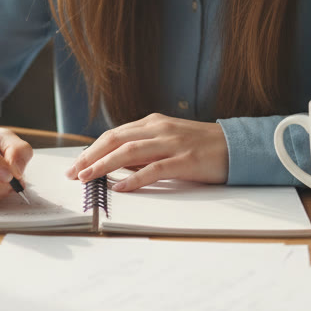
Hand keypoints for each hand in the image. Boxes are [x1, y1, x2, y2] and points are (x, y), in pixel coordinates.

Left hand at [64, 113, 228, 191]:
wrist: (237, 146)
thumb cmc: (201, 147)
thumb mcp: (168, 142)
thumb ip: (144, 150)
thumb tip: (116, 166)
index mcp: (152, 123)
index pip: (114, 134)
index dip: (92, 149)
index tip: (76, 164)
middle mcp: (158, 129)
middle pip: (115, 139)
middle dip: (90, 156)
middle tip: (73, 172)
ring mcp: (172, 143)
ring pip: (129, 151)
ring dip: (104, 165)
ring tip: (87, 177)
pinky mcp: (185, 159)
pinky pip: (154, 169)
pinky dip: (135, 178)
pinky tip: (121, 188)